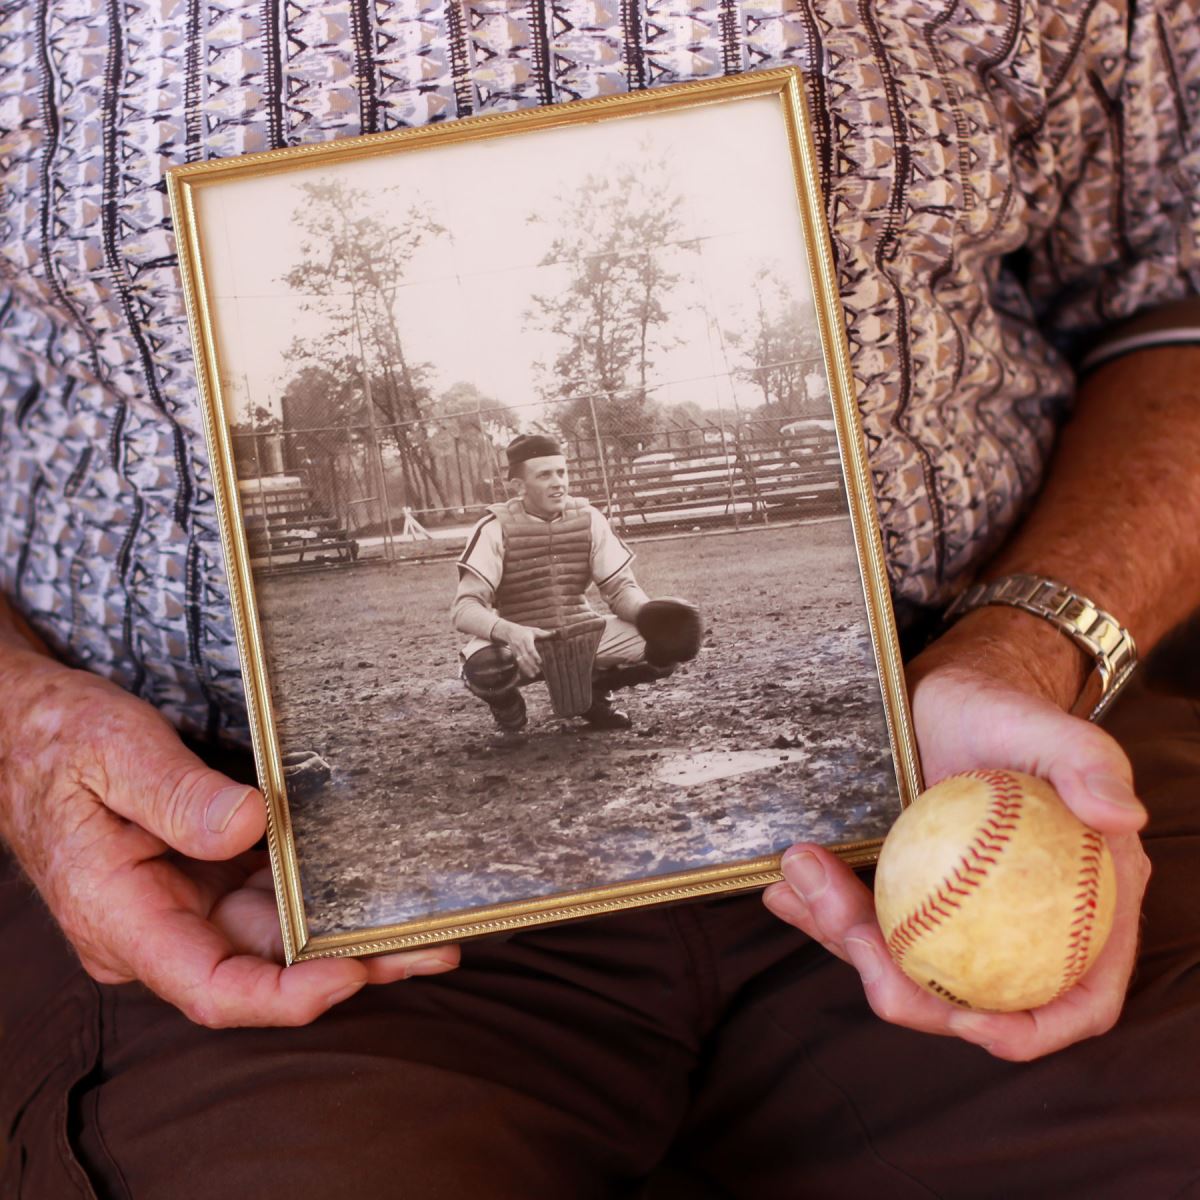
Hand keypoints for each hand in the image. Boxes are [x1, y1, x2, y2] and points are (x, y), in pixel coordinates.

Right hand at [0, 646, 459, 1027]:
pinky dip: (327, 899)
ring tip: (430, 928)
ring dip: (351, 936)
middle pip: (264, 970)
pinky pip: (276, 898)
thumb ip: (175, 794)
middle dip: (351, 966)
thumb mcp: (110, 753)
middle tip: (431, 951)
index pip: (213, 989)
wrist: (33, 729)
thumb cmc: (60, 741)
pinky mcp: (209, 875)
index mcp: (123, 918)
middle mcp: (161, 927)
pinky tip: (380, 887)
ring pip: (280, 938)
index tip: (356, 971)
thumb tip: (251, 824)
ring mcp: (187, 904)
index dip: (288, 996)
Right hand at [501, 621, 550, 678]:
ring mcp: (516, 650)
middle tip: (538, 671)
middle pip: (525, 657)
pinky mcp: (514, 654)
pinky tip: (528, 673)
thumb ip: (544, 633)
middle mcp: (520, 645)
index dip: (535, 656)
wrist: (509, 631)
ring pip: (521, 661)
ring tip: (533, 675)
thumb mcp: (533, 630)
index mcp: (526, 639)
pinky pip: (518, 662)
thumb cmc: (524, 631)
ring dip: (527, 669)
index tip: (540, 662)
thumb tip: (555, 633)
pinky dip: (523, 668)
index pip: (530, 649)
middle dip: (531, 665)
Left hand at [762, 615, 1149, 1060]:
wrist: (941, 696)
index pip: (1078, 997)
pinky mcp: (901, 896)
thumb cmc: (1005, 711)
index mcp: (1081, 908)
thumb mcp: (1048, 726)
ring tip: (801, 878)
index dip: (1032, 1029)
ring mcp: (953, 917)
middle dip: (902, 987)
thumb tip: (1123, 814)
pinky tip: (785, 885)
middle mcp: (1017, 926)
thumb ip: (1090, 764)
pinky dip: (819, 909)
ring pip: (901, 962)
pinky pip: (862, 920)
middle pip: (968, 995)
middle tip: (849, 932)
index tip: (971, 1023)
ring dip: (842, 936)